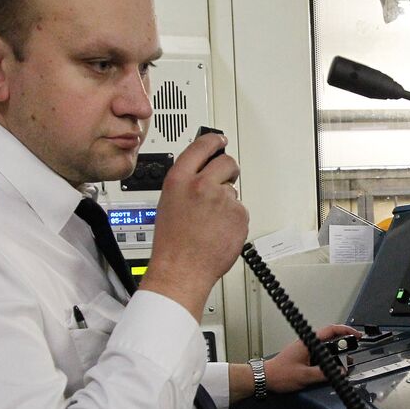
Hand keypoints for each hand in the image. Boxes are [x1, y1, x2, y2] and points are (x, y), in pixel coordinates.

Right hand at [140, 133, 247, 317]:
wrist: (182, 269)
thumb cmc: (172, 243)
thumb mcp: (168, 202)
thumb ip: (186, 183)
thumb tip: (202, 173)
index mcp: (180, 179)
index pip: (202, 147)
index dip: (214, 141)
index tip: (220, 139)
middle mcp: (202, 185)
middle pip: (227, 162)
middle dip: (229, 170)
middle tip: (225, 180)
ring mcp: (223, 199)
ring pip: (234, 191)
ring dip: (227, 202)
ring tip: (211, 222)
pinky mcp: (239, 215)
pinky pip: (241, 211)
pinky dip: (234, 220)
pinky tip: (220, 231)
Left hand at [264, 325, 359, 393]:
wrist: (265, 378)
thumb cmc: (279, 374)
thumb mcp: (304, 376)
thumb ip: (324, 373)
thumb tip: (340, 372)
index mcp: (308, 342)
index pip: (331, 330)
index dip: (346, 331)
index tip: (357, 335)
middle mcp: (307, 344)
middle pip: (331, 339)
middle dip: (344, 345)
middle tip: (353, 353)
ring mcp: (305, 350)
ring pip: (326, 349)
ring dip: (336, 355)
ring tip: (345, 364)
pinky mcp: (304, 357)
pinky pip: (320, 356)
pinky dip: (329, 360)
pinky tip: (332, 369)